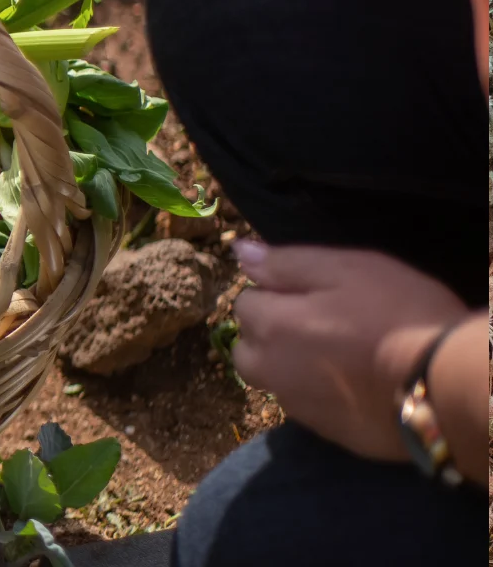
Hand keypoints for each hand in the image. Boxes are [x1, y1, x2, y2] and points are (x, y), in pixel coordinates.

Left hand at [230, 240, 469, 462]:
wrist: (445, 385)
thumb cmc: (399, 314)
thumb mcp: (346, 269)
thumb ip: (286, 263)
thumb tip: (240, 251)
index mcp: (271, 326)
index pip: (245, 304)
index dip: (275, 294)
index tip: (310, 294)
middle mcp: (272, 371)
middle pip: (247, 349)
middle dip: (267, 335)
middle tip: (316, 325)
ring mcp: (299, 407)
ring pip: (273, 382)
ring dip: (287, 367)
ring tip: (334, 355)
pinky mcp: (328, 433)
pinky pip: (306, 408)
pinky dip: (317, 394)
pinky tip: (351, 383)